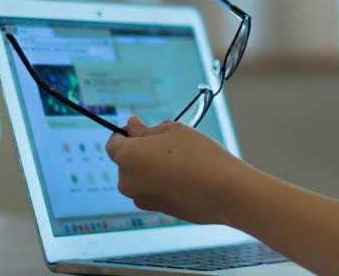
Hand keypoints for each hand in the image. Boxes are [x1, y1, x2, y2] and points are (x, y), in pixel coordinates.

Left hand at [105, 115, 249, 225]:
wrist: (225, 191)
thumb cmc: (199, 155)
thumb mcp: (173, 130)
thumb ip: (146, 129)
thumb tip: (131, 126)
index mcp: (127, 158)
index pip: (113, 143)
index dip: (127, 133)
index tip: (145, 128)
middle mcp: (127, 182)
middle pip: (127, 161)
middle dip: (142, 151)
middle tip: (171, 144)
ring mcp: (141, 199)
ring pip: (141, 176)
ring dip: (153, 167)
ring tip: (182, 161)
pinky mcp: (157, 211)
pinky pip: (154, 190)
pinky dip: (163, 182)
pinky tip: (187, 177)